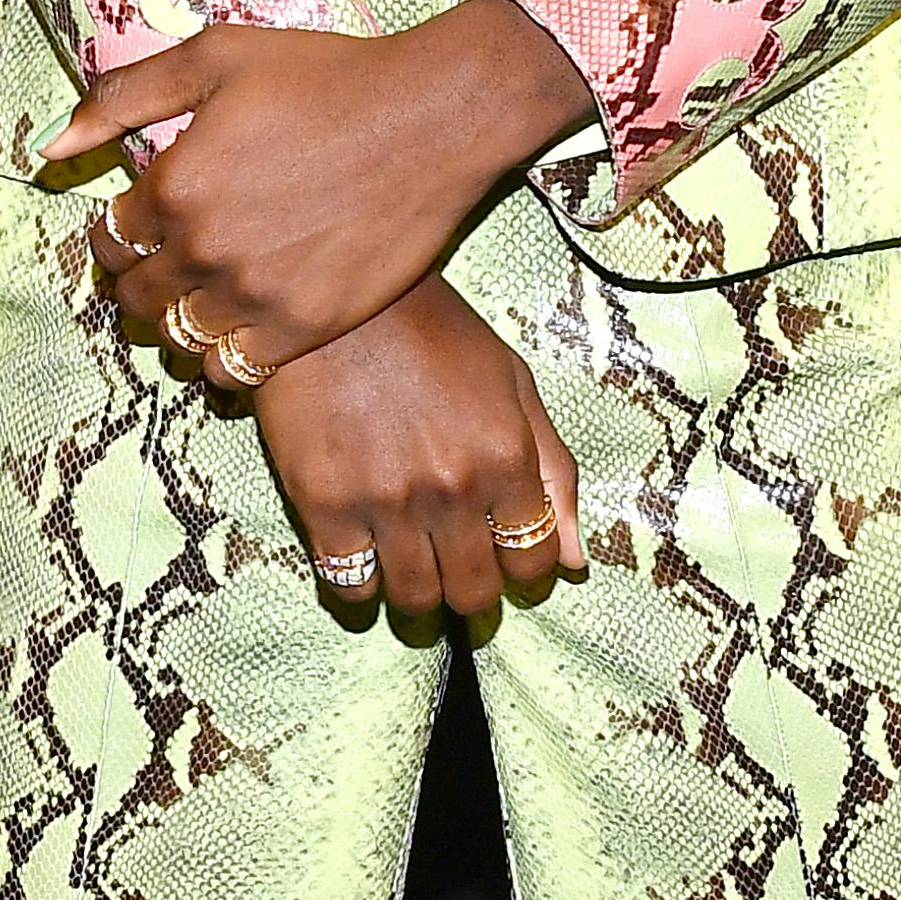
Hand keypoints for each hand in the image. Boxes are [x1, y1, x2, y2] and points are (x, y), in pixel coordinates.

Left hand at [67, 0, 598, 377]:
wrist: (432, 117)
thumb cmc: (329, 77)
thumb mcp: (215, 58)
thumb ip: (123, 98)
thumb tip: (52, 146)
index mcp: (176, 185)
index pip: (111, 241)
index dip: (118, 239)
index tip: (137, 233)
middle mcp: (207, 249)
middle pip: (137, 297)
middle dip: (139, 283)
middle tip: (163, 270)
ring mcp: (256, 295)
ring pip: (179, 339)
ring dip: (176, 324)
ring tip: (199, 301)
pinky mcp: (306, 326)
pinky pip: (233, 372)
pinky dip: (222, 359)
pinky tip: (238, 329)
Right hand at [254, 279, 585, 621]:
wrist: (333, 298)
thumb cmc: (432, 333)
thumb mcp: (514, 384)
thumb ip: (554, 473)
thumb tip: (576, 562)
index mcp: (507, 457)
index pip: (533, 563)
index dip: (523, 572)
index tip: (504, 562)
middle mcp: (453, 488)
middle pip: (474, 594)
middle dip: (473, 595)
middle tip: (457, 576)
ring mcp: (387, 501)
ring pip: (414, 601)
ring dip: (419, 601)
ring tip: (413, 574)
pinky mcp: (324, 504)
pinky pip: (349, 585)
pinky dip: (359, 587)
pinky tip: (363, 560)